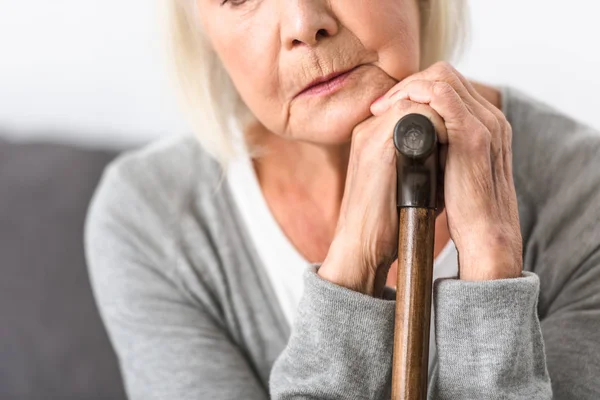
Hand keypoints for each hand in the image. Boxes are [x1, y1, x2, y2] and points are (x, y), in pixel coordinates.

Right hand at [319, 62, 522, 296]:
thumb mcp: (411, 181)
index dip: (442, 108)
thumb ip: (426, 158)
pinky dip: (437, 125)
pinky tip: (453, 143)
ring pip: (415, 101)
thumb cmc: (388, 221)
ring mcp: (369, 135)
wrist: (360, 247)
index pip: (413, 102)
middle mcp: (369, 129)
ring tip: (462, 136)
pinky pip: (410, 115)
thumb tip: (455, 147)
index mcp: (375, 136)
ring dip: (444, 114)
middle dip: (445, 106)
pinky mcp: (374, 146)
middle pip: (414, 95)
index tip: (462, 127)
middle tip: (467, 126)